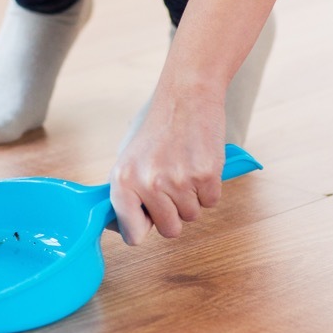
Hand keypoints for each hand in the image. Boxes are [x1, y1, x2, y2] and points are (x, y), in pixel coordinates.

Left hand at [109, 91, 225, 244]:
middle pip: (169, 230)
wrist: (186, 97)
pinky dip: (208, 188)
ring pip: (191, 216)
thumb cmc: (157, 130)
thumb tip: (122, 229)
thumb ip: (125, 195)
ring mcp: (178, 181)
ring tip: (183, 167)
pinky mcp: (205, 176)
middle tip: (171, 184)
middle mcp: (148, 183)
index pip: (131, 234)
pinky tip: (198, 163)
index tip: (148, 219)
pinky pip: (211, 202)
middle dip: (173, 213)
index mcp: (122, 181)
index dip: (143, 229)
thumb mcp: (128, 160)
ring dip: (191, 198)